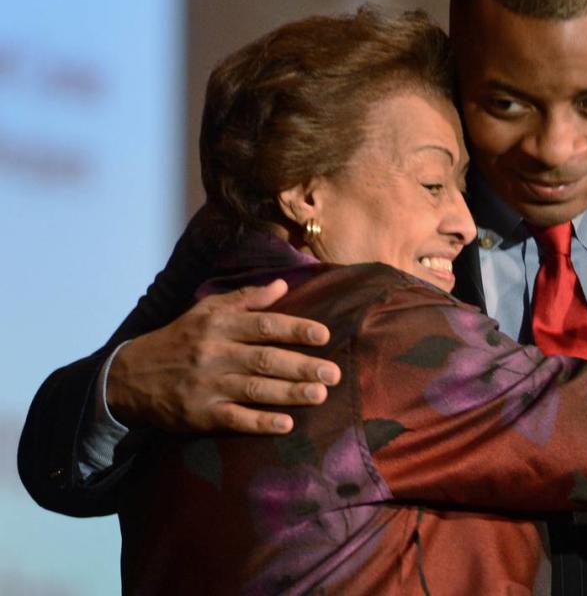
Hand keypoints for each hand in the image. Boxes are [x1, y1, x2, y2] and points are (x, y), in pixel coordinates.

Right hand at [107, 279, 338, 433]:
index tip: (324, 335)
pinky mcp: (199, 414)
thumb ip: (246, 299)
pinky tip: (286, 423)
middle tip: (334, 373)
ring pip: (254, 389)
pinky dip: (261, 422)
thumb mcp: (207, 311)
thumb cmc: (179, 339)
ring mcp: (206, 385)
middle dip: (302, 366)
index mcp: (218, 325)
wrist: (130, 376)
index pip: (264, 325)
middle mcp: (214, 353)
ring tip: (320, 395)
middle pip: (265, 359)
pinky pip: (235, 419)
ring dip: (290, 393)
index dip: (296, 329)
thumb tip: (283, 284)